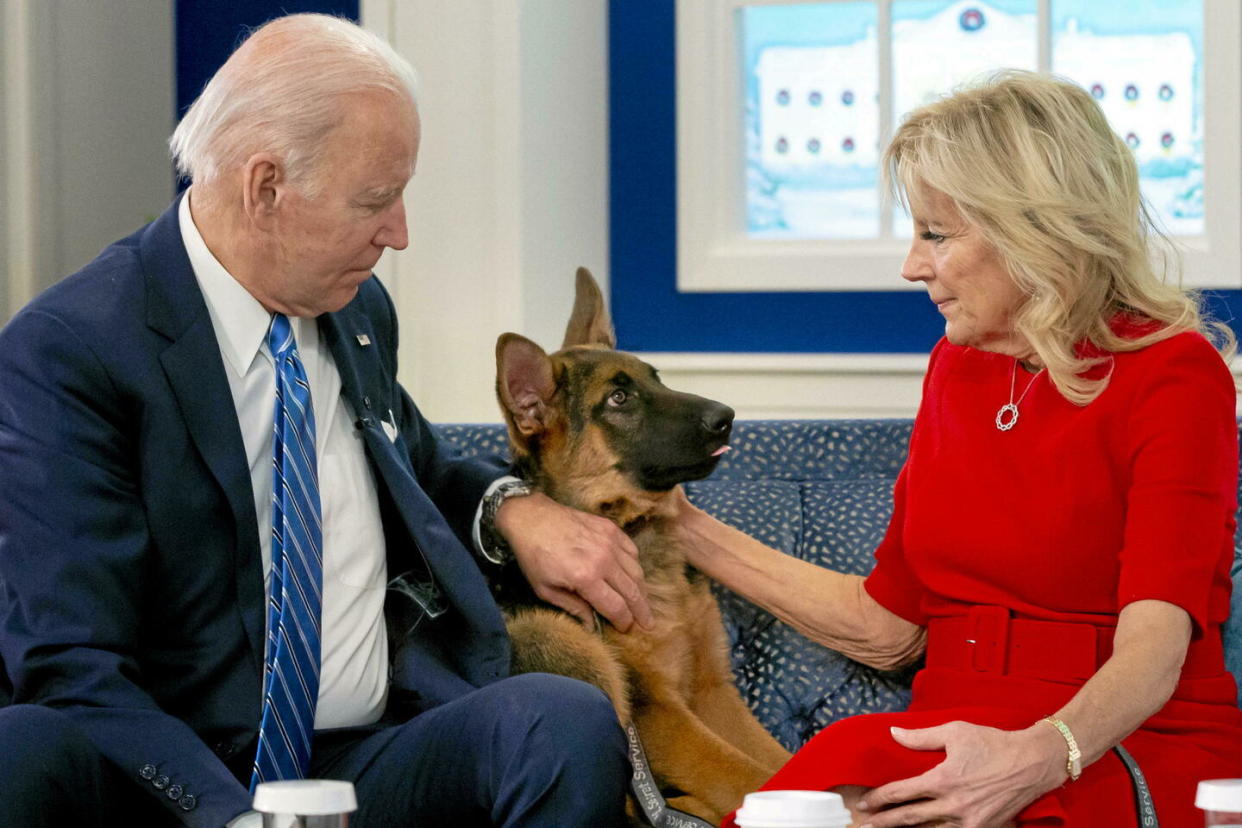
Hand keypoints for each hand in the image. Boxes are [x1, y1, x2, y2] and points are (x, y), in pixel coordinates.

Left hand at [495, 492, 653, 631]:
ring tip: (642, 603)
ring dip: (641, 590)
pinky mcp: (611, 528)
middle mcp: (603, 559)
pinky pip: (632, 551)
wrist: (531, 517)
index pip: (616, 607)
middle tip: (647, 624)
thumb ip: (573, 608)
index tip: (626, 629)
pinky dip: (635, 566)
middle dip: (641, 612)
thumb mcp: (545, 589)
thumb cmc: (534, 556)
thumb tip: (593, 626)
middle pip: (633, 592)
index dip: (624, 622)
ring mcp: (609, 541)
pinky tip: (632, 576)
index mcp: (585, 577)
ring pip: (636, 572)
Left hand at [855, 721, 1066, 827]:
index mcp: (943, 780)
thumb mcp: (955, 731)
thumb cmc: (993, 743)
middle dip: (885, 822)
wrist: (1033, 762)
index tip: (865, 802)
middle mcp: (953, 805)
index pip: (901, 793)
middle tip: (865, 825)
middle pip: (910, 818)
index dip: (880, 799)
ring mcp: (969, 821)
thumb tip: (893, 733)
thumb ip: (920, 737)